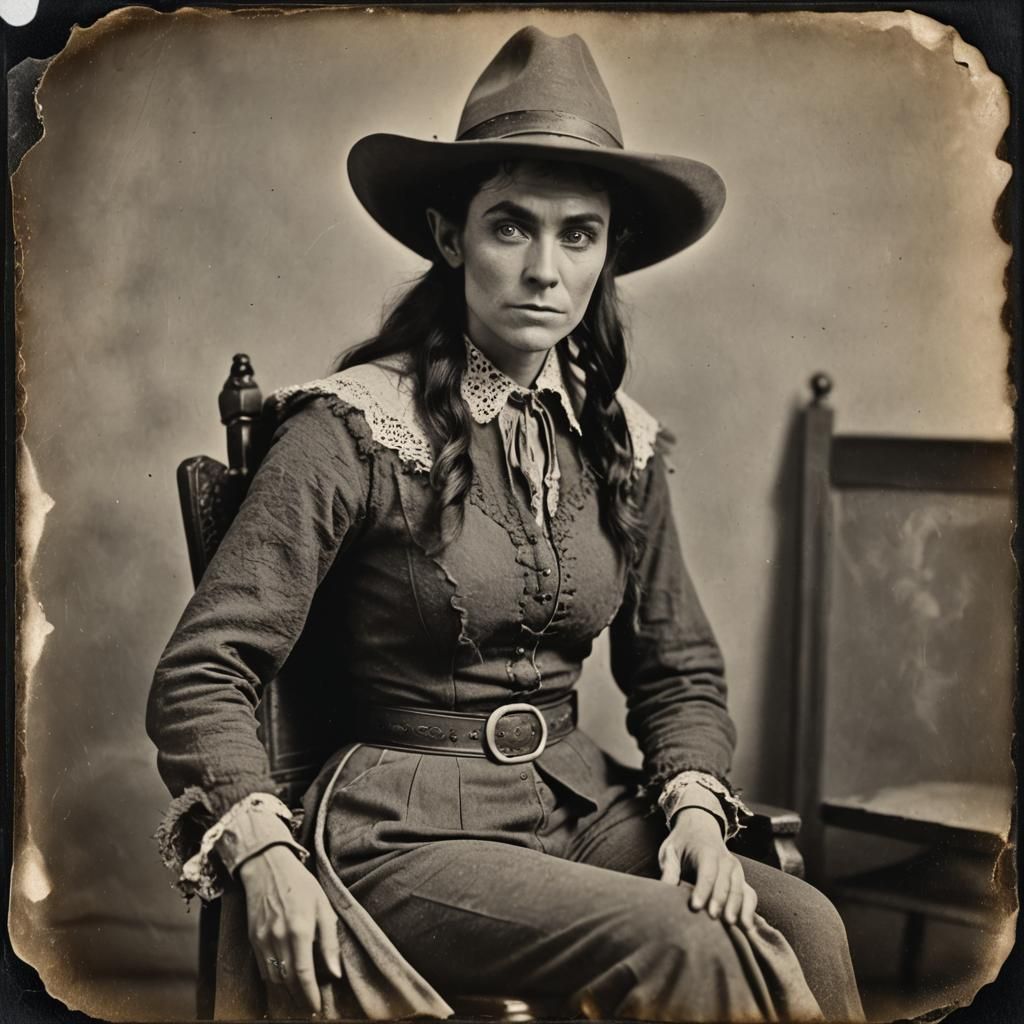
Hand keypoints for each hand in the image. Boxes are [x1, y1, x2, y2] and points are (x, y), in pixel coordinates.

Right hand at [238, 845, 342, 1012]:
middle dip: (299, 998)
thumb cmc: (300, 885)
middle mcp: (278, 939)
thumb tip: (335, 973)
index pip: (303, 975)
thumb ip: (329, 941)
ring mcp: (262, 940)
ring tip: (298, 996)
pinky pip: (263, 968)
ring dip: (285, 991)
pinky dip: (273, 978)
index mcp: (299, 931)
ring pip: (273, 978)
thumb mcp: (322, 907)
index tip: (316, 1007)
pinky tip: (283, 979)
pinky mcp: (253, 939)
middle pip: (287, 981)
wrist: (267, 867)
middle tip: (309, 1006)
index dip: (310, 995)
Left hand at [658, 807, 757, 928]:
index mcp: (707, 851)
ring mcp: (736, 870)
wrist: (700, 830)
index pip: (707, 872)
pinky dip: (750, 910)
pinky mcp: (741, 880)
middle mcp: (726, 860)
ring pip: (740, 889)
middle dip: (719, 900)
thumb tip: (666, 888)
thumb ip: (669, 868)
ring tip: (733, 925)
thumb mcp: (670, 850)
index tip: (694, 906)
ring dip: (737, 907)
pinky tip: (746, 927)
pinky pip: (750, 895)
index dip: (701, 889)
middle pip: (725, 882)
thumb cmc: (682, 845)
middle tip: (712, 918)